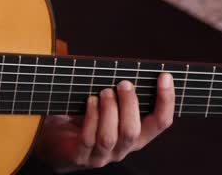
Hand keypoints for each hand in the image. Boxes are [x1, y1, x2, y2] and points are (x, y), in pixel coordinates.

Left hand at [34, 73, 174, 172]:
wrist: (55, 139)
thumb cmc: (85, 114)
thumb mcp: (109, 101)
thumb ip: (121, 89)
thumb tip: (129, 65)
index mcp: (136, 135)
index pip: (160, 123)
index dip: (166, 100)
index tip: (164, 76)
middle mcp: (122, 148)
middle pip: (134, 131)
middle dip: (130, 104)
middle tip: (123, 83)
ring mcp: (101, 155)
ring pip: (111, 136)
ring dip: (109, 110)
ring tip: (104, 91)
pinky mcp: (80, 156)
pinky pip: (88, 138)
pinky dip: (91, 117)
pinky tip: (89, 101)